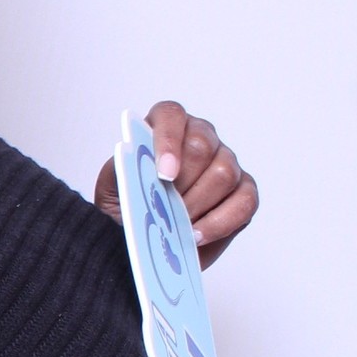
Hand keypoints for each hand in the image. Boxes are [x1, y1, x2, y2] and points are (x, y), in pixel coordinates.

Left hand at [95, 101, 259, 268]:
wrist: (144, 240)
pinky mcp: (243, 190)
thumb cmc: (128, 208)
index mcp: (165, 127)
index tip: (163, 174)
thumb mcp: (111, 190)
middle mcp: (200, 137)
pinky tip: (196, 235)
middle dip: (183, 182)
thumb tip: (130, 157)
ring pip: (224, 172)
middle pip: (203, 145)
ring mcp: (225, 162)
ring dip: (198, 203)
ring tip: (177, 226)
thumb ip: (120, 170)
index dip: (169, 141)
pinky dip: (220, 222)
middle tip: (166, 209)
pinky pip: (245, 201)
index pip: (171, 116)